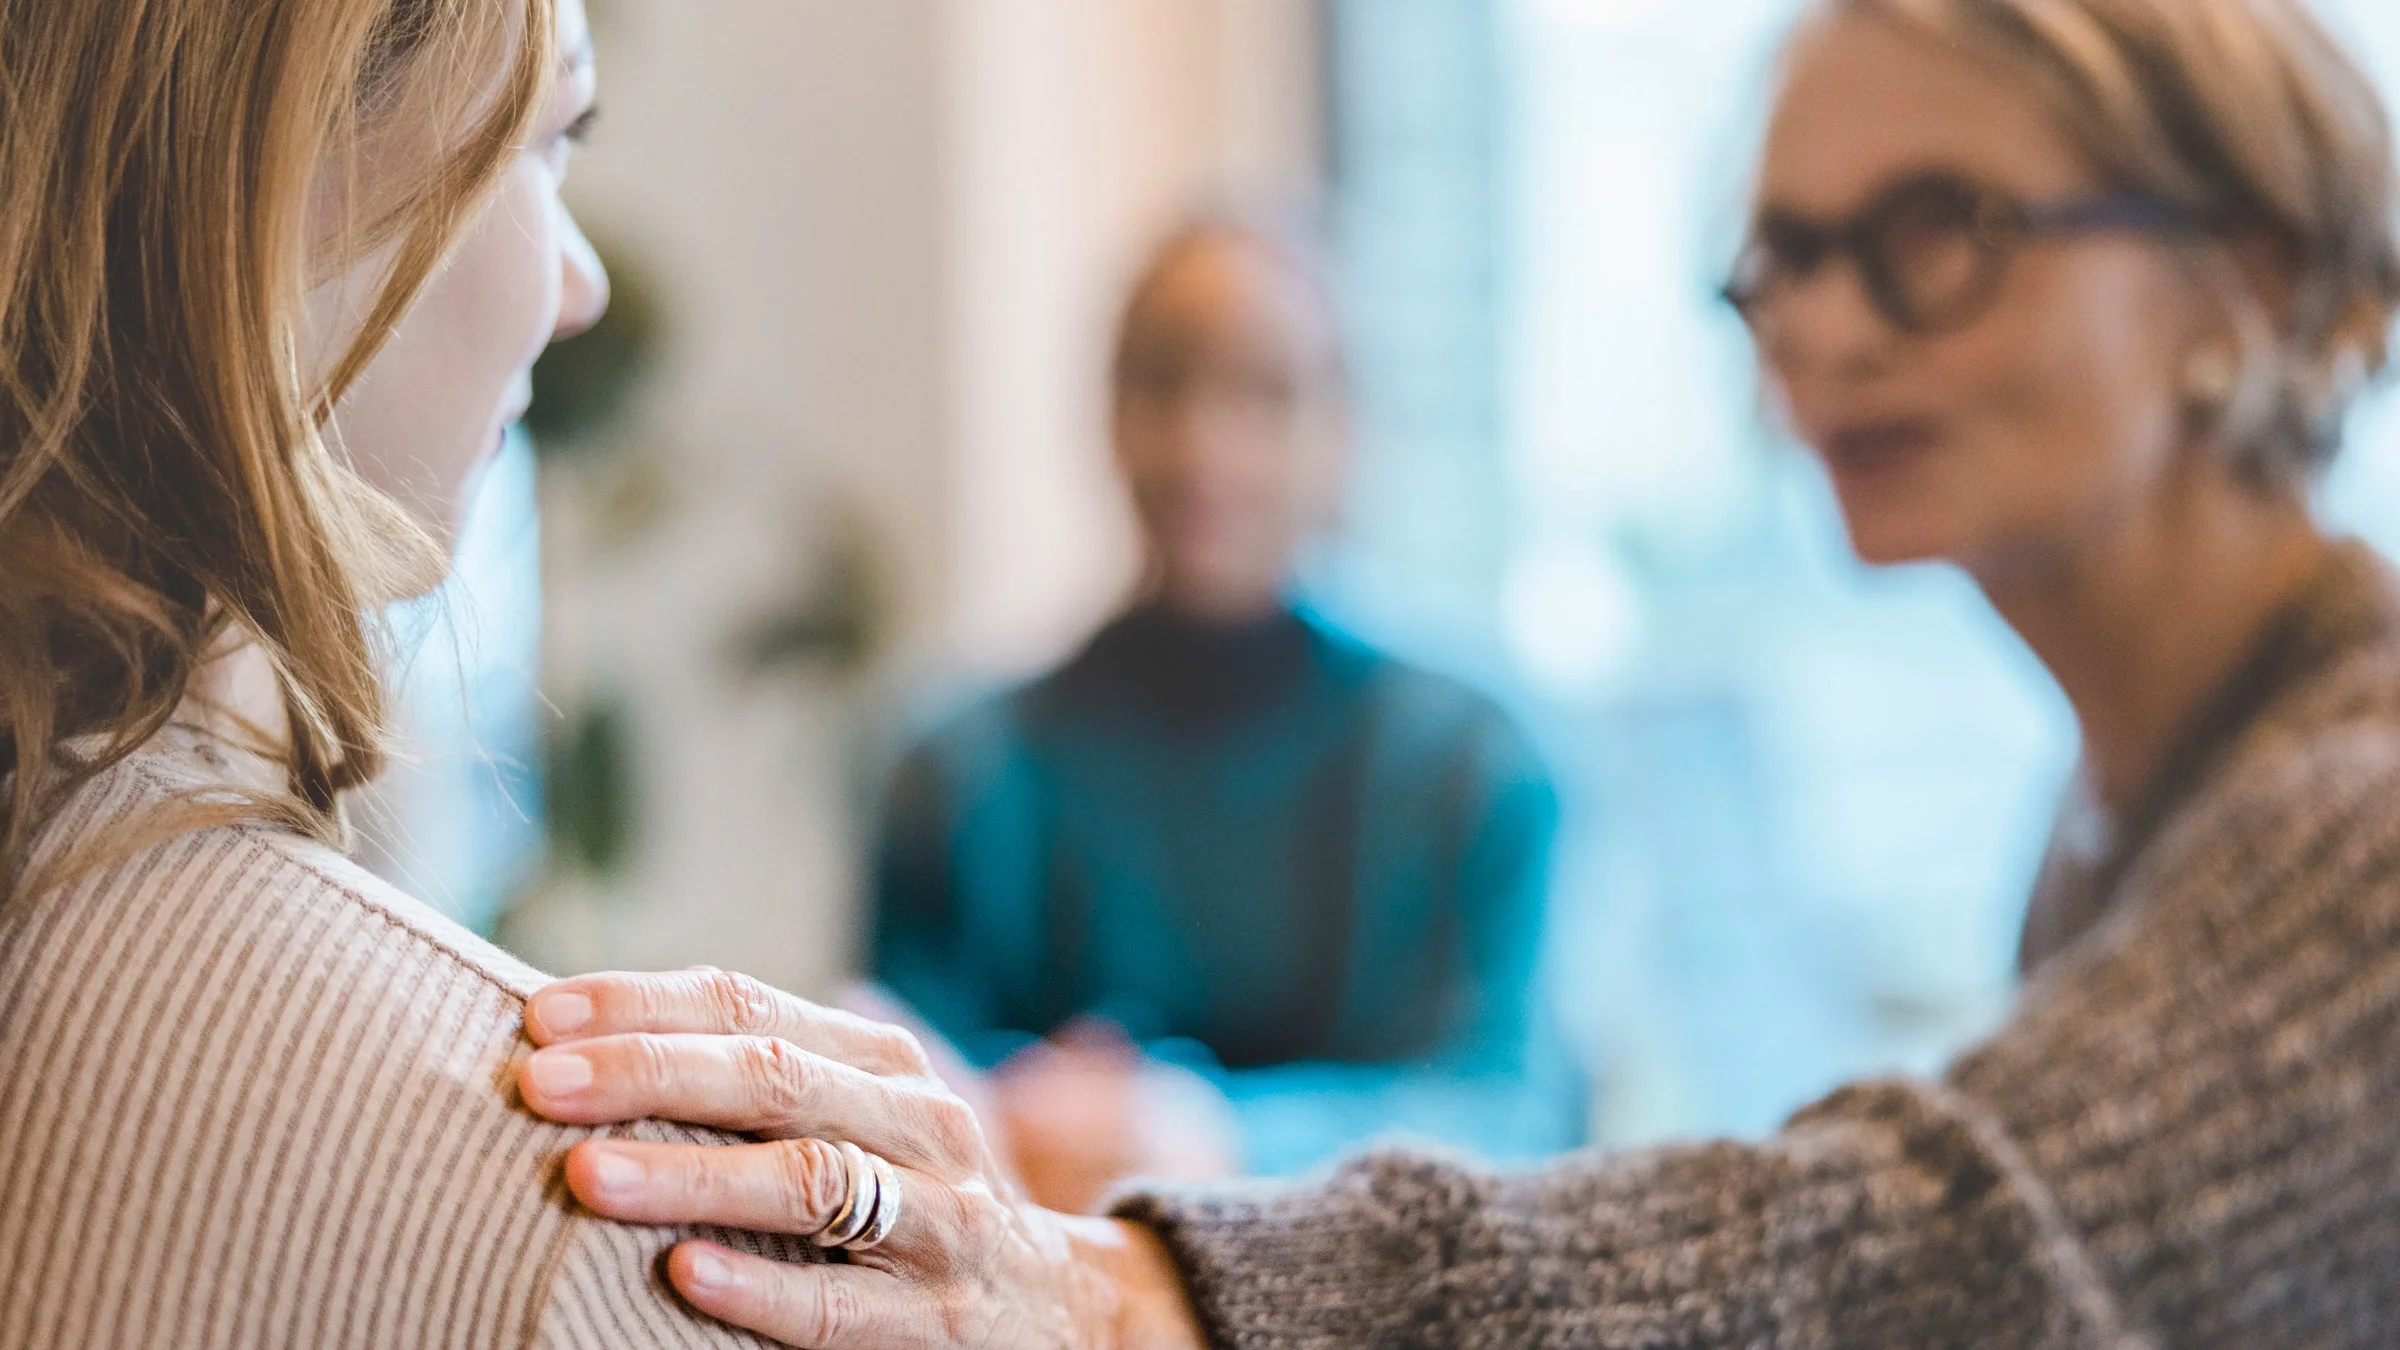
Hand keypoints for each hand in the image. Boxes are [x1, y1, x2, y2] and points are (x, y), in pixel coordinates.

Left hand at [516, 968, 1206, 1349]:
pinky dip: (760, 1287)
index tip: (538, 1015)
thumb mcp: (866, 1112)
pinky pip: (840, 1305)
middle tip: (539, 1085)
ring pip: (808, 1185)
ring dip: (691, 1177)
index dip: (643, 1004)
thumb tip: (607, 1019)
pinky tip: (684, 1276)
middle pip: (774, 1078)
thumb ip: (769, 1070)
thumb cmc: (915, 1196)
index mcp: (883, 1062)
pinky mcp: (937, 1318)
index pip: (751, 1005)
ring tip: (585, 1177)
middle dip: (648, 1075)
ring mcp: (935, 1220)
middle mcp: (917, 1123)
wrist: (1057, 1304)